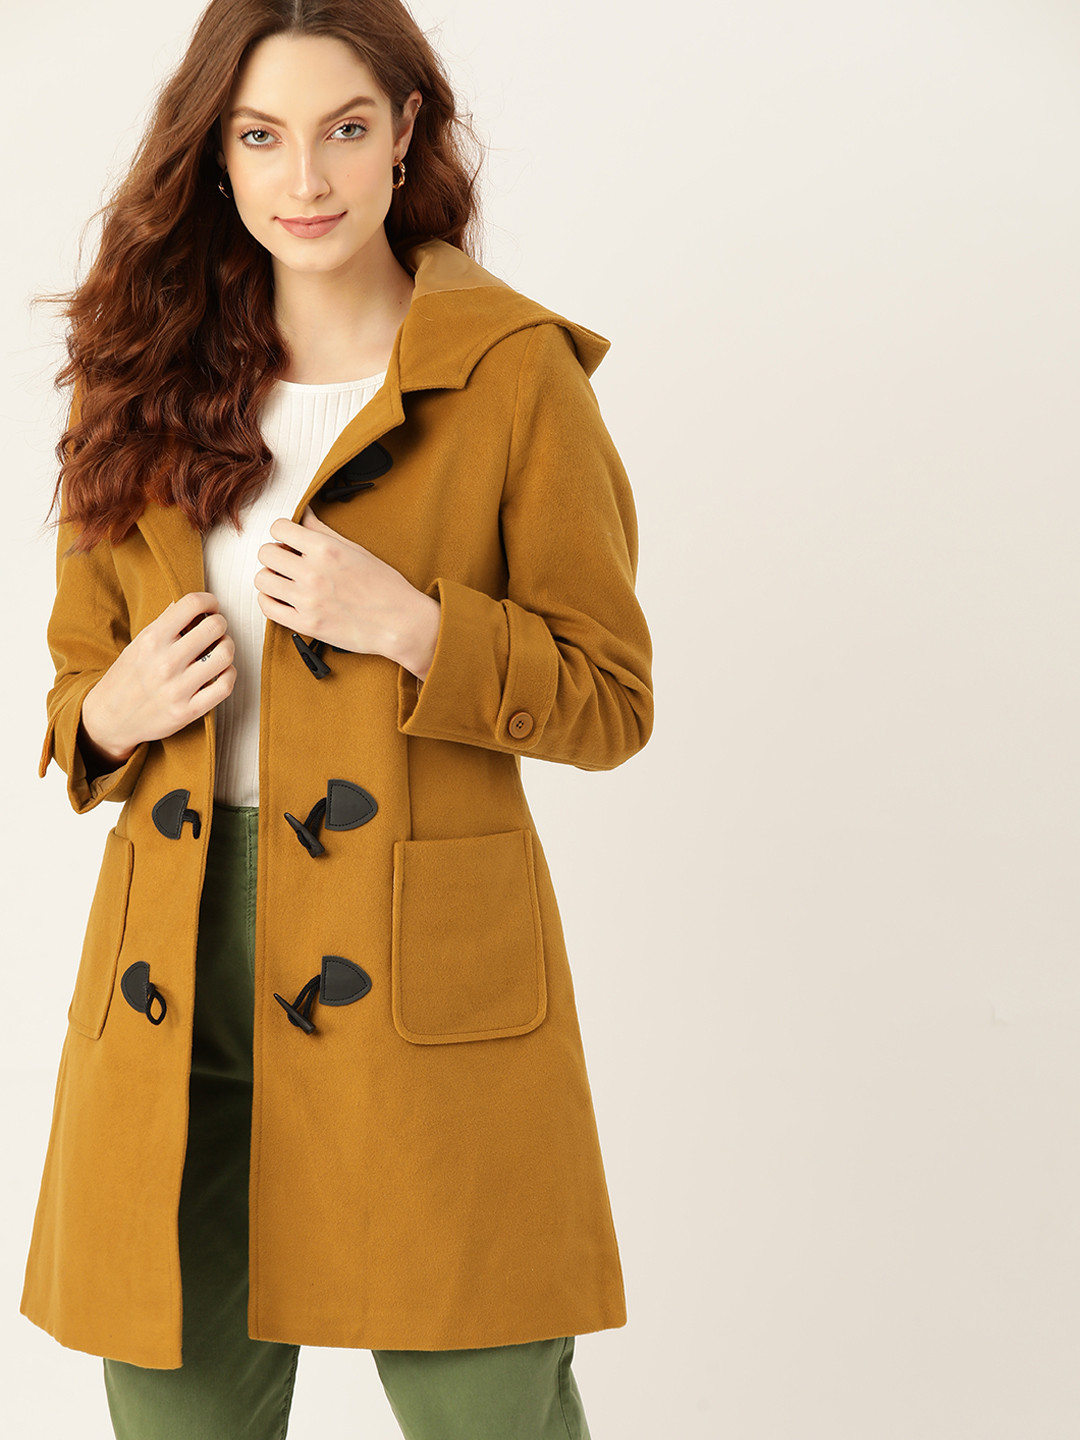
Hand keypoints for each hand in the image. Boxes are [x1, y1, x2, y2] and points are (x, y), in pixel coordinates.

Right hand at [79, 592, 236, 764]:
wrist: (109, 719)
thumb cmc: (126, 677)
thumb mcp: (138, 644)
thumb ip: (165, 624)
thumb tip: (190, 605)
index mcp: (151, 639)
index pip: (192, 604)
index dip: (209, 601)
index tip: (211, 607)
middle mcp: (165, 662)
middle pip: (215, 627)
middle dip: (220, 624)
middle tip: (215, 630)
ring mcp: (177, 688)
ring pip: (225, 655)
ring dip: (227, 648)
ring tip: (219, 650)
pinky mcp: (187, 711)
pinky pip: (225, 686)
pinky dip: (229, 674)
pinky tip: (220, 672)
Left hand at [254, 509, 439, 678]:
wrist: (400, 623)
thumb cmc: (385, 587)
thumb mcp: (356, 550)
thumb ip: (324, 532)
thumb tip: (304, 514)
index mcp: (326, 550)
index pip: (279, 528)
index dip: (282, 532)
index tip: (289, 539)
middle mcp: (312, 573)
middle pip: (266, 553)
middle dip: (275, 554)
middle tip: (286, 560)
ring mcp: (307, 600)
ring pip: (262, 580)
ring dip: (270, 577)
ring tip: (284, 580)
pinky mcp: (305, 625)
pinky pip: (268, 608)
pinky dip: (270, 601)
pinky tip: (282, 598)